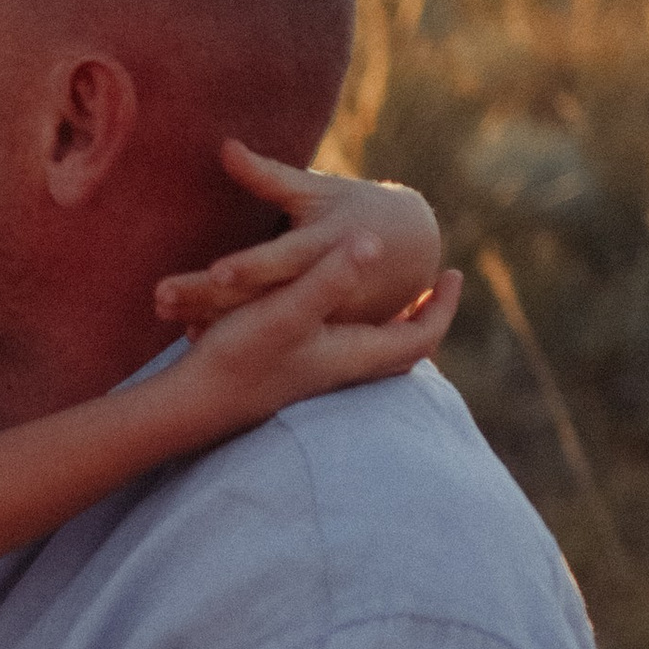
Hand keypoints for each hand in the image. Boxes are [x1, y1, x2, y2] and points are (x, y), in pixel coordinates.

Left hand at [155, 142, 443, 328]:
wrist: (408, 249)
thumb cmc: (353, 208)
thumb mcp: (315, 190)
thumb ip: (268, 176)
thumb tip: (224, 147)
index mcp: (324, 246)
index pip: (282, 260)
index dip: (251, 267)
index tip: (217, 271)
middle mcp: (323, 286)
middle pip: (259, 296)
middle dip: (209, 298)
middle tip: (162, 296)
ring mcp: (321, 313)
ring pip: (260, 321)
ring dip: (213, 321)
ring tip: (167, 313)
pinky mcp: (317, 328)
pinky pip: (268, 332)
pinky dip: (232, 333)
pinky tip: (189, 333)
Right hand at [170, 241, 463, 437]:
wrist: (195, 404)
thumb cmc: (240, 358)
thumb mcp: (287, 310)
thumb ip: (329, 278)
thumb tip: (373, 243)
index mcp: (353, 354)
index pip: (421, 336)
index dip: (443, 306)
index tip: (453, 272)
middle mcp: (342, 368)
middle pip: (405, 350)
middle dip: (425, 317)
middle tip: (435, 287)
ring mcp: (318, 373)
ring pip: (375, 351)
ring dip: (392, 322)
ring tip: (397, 294)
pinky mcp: (294, 371)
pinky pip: (346, 349)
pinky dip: (358, 326)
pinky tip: (336, 309)